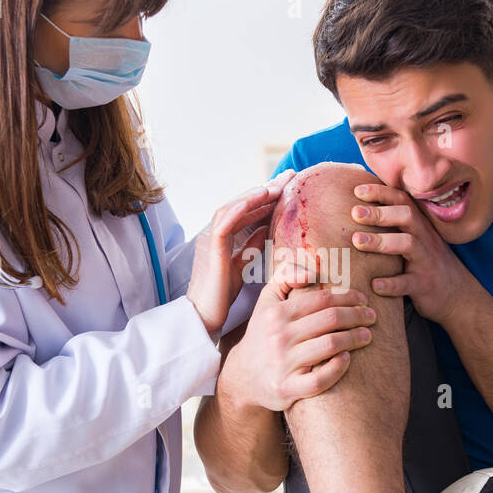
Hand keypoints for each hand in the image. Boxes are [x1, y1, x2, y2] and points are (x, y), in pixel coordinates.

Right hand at [186, 170, 295, 336]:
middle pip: (240, 204)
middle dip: (265, 189)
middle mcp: (214, 234)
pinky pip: (223, 225)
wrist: (203, 317)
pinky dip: (238, 210)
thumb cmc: (220, 295)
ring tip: (275, 187)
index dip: (266, 196)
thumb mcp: (241, 266)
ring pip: (231, 209)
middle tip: (289, 176)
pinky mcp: (210, 251)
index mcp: (223, 237)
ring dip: (253, 196)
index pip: (246, 210)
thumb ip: (251, 246)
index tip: (289, 185)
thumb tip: (267, 230)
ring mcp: (210, 240)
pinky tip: (256, 200)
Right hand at [221, 258, 377, 411]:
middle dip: (357, 316)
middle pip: (330, 320)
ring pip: (330, 346)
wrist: (243, 376)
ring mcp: (282, 364)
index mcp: (276, 313)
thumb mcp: (267, 301)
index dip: (347, 297)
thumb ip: (286, 276)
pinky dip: (337, 368)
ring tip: (368, 335)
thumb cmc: (264, 334)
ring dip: (355, 338)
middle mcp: (279, 337)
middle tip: (372, 317)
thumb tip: (312, 270)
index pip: (321, 299)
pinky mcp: (286, 389)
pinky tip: (348, 359)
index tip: (363, 299)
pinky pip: (319, 380)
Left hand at [348, 182, 477, 324]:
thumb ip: (393, 225)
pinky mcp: (424, 285)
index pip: (402, 200)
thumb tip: (358, 210)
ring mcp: (425, 262)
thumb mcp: (414, 240)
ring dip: (381, 241)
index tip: (357, 190)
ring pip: (407, 244)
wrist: (458, 295)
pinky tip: (373, 284)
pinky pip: (407, 283)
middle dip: (380, 212)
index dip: (381, 193)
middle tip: (354, 213)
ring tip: (356, 241)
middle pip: (406, 216)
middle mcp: (424, 239)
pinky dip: (390, 284)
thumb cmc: (424, 263)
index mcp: (419, 225)